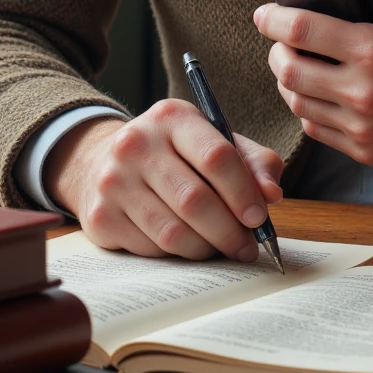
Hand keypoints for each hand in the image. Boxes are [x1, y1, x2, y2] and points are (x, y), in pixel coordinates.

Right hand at [43, 100, 283, 260]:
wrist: (102, 161)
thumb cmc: (175, 154)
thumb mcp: (213, 142)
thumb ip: (252, 162)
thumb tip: (272, 195)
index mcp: (172, 117)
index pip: (217, 156)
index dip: (243, 192)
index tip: (259, 218)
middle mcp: (136, 143)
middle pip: (194, 200)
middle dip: (229, 231)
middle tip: (247, 247)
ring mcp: (113, 180)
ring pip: (173, 232)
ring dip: (206, 248)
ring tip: (222, 248)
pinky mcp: (100, 216)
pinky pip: (150, 250)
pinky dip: (177, 255)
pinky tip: (187, 246)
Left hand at [255, 0, 372, 165]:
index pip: (303, 32)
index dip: (274, 20)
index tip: (265, 14)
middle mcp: (365, 93)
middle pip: (289, 72)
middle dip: (277, 51)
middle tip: (281, 38)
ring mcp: (364, 127)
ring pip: (297, 103)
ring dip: (289, 80)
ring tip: (298, 61)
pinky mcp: (366, 149)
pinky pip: (316, 129)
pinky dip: (308, 107)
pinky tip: (319, 90)